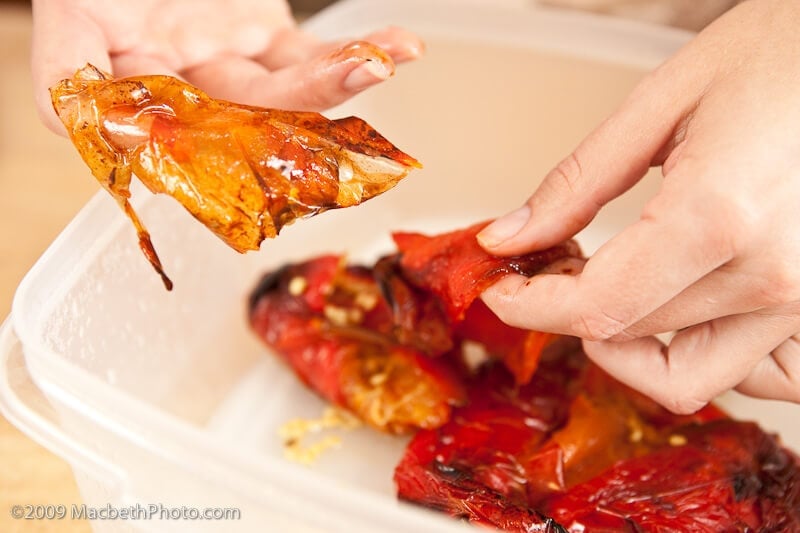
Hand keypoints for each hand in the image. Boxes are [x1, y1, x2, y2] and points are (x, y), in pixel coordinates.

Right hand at [32, 0, 422, 133]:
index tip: (263, 152)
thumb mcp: (68, 16)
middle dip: (298, 115)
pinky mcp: (272, 42)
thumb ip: (67, 73)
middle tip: (341, 101)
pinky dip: (362, 49)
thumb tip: (79, 127)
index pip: (182, 148)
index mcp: (142, 102)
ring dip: (339, 81)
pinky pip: (319, 53)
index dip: (224, 155)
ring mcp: (238, 69)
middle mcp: (195, 97)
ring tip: (375, 64)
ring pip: (294, 91)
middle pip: (250, 123)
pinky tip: (399, 48)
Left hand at [478, 0, 799, 413]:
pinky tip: (674, 306)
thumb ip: (577, 184)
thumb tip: (509, 238)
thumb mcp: (661, 103)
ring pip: (686, 375)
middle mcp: (771, 275)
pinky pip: (752, 378)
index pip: (596, 306)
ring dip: (628, 344)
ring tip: (610, 285)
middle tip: (551, 263)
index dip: (531, 308)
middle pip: (629, 336)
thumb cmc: (781, 54)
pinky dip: (699, 357)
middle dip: (568, 310)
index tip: (503, 291)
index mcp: (719, 215)